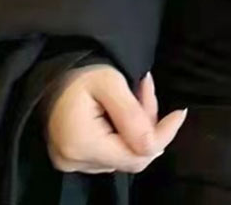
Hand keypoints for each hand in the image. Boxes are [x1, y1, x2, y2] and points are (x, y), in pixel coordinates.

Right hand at [42, 63, 186, 173]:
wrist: (51, 69)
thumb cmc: (81, 69)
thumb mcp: (111, 83)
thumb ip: (132, 115)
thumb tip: (155, 145)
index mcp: (82, 144)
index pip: (135, 156)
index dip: (162, 136)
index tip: (180, 113)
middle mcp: (74, 160)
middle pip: (132, 155)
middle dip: (150, 125)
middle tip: (146, 90)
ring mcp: (71, 162)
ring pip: (124, 153)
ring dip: (139, 126)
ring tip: (136, 92)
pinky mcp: (73, 157)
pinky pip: (111, 151)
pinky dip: (125, 131)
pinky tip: (123, 107)